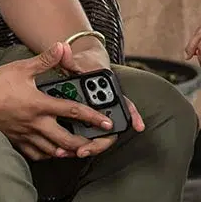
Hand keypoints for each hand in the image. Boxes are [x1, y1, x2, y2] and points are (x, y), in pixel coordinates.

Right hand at [0, 43, 117, 160]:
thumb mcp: (21, 68)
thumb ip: (45, 60)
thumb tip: (62, 47)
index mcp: (40, 105)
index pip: (72, 111)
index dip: (93, 117)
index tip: (106, 123)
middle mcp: (35, 123)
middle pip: (66, 140)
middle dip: (84, 144)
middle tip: (96, 144)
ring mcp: (24, 135)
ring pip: (51, 151)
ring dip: (66, 151)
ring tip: (78, 150)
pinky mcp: (14, 140)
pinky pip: (34, 153)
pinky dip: (46, 154)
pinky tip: (50, 151)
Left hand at [57, 41, 143, 156]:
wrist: (78, 69)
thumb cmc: (82, 65)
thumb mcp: (75, 61)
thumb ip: (68, 58)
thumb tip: (62, 48)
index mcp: (108, 91)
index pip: (125, 103)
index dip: (133, 115)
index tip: (138, 126)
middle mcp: (105, 106)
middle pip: (110, 127)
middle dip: (100, 141)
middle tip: (85, 150)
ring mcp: (95, 116)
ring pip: (98, 135)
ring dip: (90, 146)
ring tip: (74, 153)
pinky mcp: (84, 123)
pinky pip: (85, 137)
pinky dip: (79, 145)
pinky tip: (66, 151)